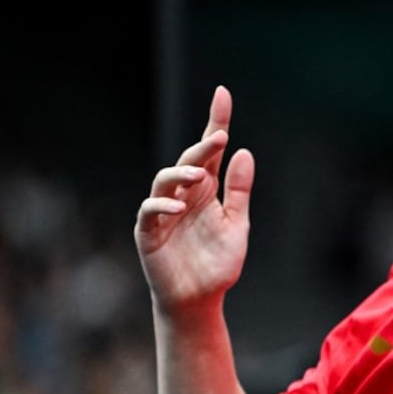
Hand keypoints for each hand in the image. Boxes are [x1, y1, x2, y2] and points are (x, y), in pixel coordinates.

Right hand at [134, 86, 255, 312]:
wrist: (199, 300)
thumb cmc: (216, 263)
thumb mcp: (236, 225)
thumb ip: (239, 191)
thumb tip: (244, 151)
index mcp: (205, 189)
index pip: (209, 150)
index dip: (215, 120)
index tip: (223, 93)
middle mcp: (182, 194)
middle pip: (189, 159)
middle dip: (203, 145)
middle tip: (220, 136)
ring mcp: (163, 212)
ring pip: (164, 180)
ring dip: (180, 172)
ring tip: (198, 173)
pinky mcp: (148, 232)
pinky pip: (150, 212)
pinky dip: (161, 206)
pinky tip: (177, 206)